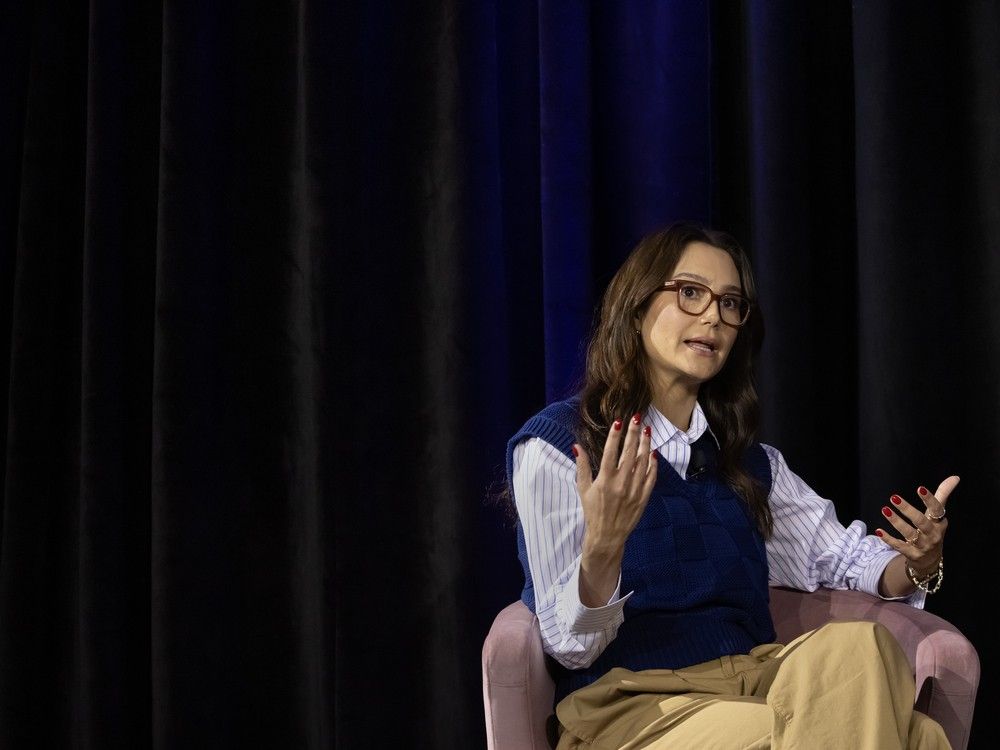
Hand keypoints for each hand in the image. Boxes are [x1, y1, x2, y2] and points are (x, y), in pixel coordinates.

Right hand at [574, 413, 657, 556]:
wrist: (607, 536)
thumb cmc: (592, 511)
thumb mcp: (583, 489)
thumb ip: (581, 466)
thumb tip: (576, 446)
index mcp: (605, 479)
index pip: (611, 451)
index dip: (615, 435)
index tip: (619, 421)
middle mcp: (621, 483)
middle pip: (629, 452)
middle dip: (633, 433)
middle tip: (637, 418)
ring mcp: (634, 490)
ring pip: (643, 462)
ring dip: (645, 445)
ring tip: (647, 431)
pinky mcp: (643, 497)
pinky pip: (651, 477)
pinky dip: (653, 465)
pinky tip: (653, 453)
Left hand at [876, 475, 957, 574]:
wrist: (930, 560)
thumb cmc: (933, 530)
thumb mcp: (938, 515)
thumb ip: (943, 495)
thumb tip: (955, 477)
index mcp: (939, 522)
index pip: (937, 510)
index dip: (929, 499)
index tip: (919, 488)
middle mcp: (933, 534)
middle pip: (920, 521)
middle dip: (907, 509)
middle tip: (894, 497)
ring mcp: (922, 545)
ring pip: (909, 533)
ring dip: (896, 521)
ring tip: (885, 509)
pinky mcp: (912, 554)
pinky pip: (899, 546)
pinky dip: (888, 539)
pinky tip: (878, 531)